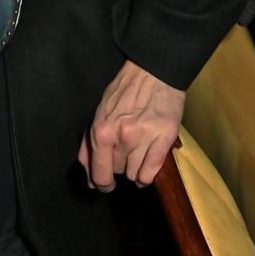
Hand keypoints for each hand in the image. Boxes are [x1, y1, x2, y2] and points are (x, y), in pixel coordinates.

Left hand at [78, 60, 184, 191]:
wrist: (153, 71)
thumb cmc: (125, 91)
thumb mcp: (99, 114)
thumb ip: (89, 146)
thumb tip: (89, 180)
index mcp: (101, 131)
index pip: (99, 175)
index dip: (103, 184)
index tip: (107, 184)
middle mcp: (122, 136)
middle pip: (118, 173)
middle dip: (120, 165)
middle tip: (126, 149)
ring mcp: (144, 137)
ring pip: (135, 175)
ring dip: (136, 168)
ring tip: (139, 151)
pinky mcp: (164, 136)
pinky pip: (152, 171)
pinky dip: (148, 174)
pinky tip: (149, 163)